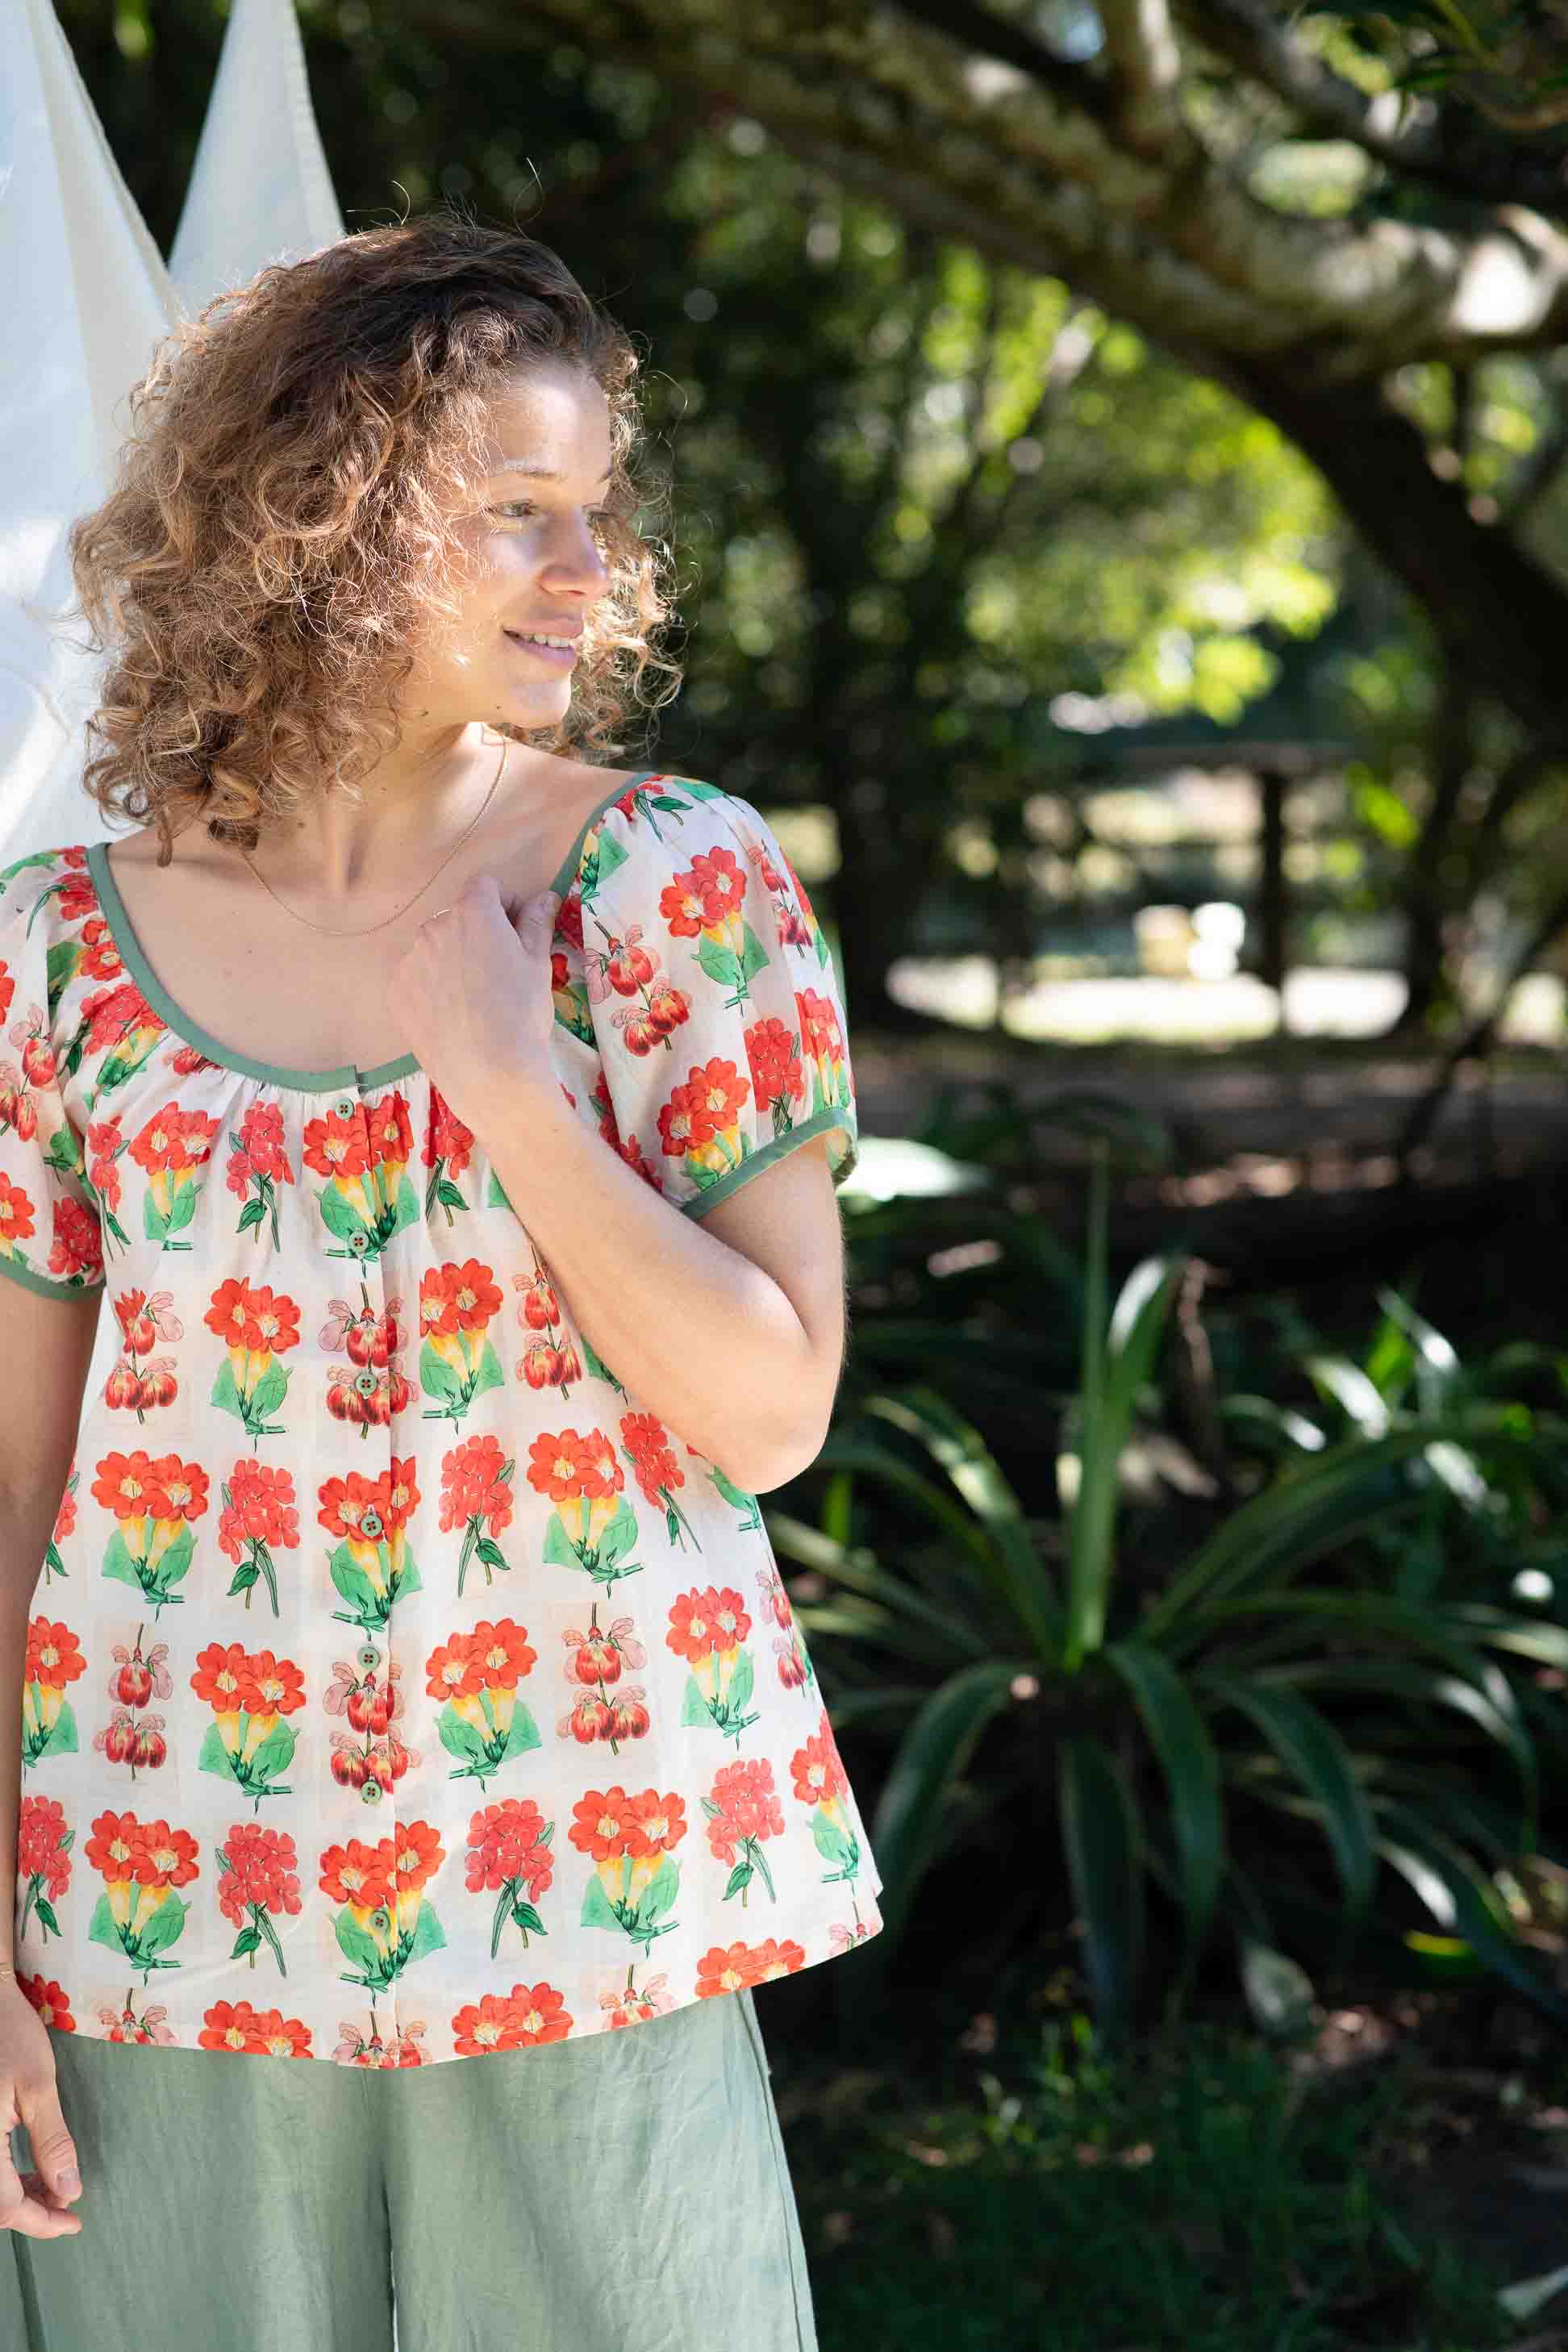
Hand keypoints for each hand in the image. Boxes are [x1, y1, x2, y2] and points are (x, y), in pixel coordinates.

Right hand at [0, 1974, 83, 2236]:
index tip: (74, 2222)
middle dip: (30, 2212)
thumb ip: (51, 2142)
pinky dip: (5, 2177)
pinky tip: (28, 2170)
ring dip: (17, 2196)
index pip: (6, 2206)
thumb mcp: (37, 2086)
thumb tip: (68, 2192)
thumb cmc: (8, 2035)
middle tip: (68, 2208)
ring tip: (53, 2188)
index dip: (41, 2221)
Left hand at [385, 873, 561, 1128]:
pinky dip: (431, 986)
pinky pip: (416, 976)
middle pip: (458, 916)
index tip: (517, 930)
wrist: (488, 1072)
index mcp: (473, 912)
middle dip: (477, 932)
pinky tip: (451, 1014)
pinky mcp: (396, 991)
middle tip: (497, 970)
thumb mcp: (538, 964)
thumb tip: (544, 897)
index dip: (505, 903)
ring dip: (452, 958)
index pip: (485, 886)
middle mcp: (434, 927)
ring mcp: (410, 959)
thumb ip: (536, 923)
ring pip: (435, 947)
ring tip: (472, 998)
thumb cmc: (521, 1012)